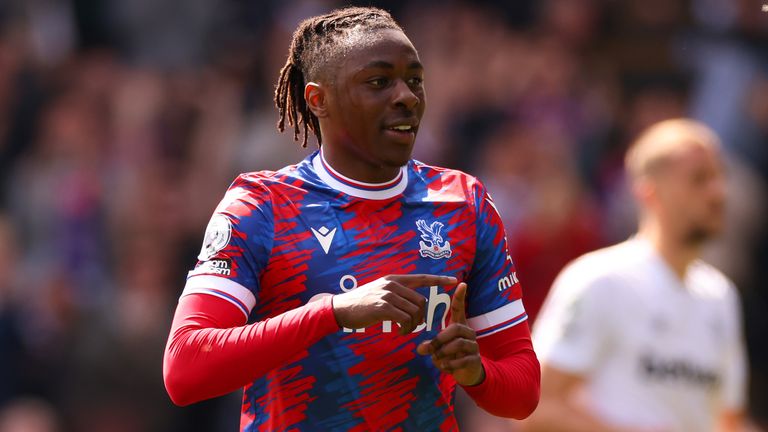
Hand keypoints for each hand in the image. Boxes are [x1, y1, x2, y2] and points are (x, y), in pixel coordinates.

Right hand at [332, 274, 456, 334]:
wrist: (340, 308)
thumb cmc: (360, 303)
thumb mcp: (379, 292)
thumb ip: (395, 293)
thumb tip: (411, 302)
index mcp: (393, 279)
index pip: (421, 277)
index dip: (439, 279)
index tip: (454, 280)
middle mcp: (392, 285)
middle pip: (421, 300)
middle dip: (421, 316)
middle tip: (414, 326)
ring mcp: (387, 295)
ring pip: (414, 311)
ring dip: (413, 325)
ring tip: (405, 331)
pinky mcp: (382, 307)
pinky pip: (404, 319)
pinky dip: (406, 329)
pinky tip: (400, 333)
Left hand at [416, 282, 483, 385]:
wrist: (469, 373)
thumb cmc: (452, 355)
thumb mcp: (439, 348)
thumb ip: (430, 345)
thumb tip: (420, 348)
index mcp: (459, 326)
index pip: (460, 308)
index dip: (460, 297)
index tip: (462, 283)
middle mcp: (469, 333)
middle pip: (455, 328)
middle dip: (439, 339)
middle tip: (428, 349)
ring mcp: (474, 346)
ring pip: (458, 344)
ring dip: (443, 352)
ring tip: (437, 359)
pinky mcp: (475, 359)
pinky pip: (462, 359)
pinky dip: (450, 364)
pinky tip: (444, 366)